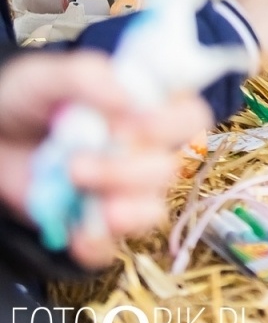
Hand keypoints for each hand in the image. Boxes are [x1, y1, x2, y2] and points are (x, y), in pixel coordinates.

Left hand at [0, 51, 211, 267]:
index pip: (190, 116)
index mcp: (146, 108)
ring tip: (74, 188)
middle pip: (173, 167)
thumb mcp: (44, 76)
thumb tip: (130, 98)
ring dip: (119, 206)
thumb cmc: (21, 102)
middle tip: (79, 164)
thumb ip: (87, 75)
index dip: (170, 125)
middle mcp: (145, 150)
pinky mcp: (95, 224)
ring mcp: (122, 191)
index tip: (126, 126)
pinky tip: (77, 235)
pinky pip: (113, 247)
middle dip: (129, 170)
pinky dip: (97, 244)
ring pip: (152, 209)